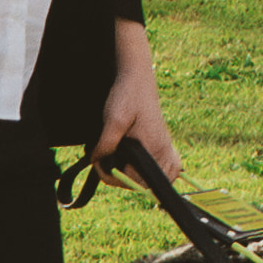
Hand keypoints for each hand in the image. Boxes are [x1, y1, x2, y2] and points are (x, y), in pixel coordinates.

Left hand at [98, 21, 181, 192]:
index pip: (138, 182)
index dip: (116, 178)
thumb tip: (97, 161)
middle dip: (122, 178)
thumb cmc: (127, 96)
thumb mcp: (113, 119)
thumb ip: (106, 144)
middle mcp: (164, 151)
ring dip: (134, 176)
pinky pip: (164, 167)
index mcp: (154, 147)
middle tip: (103, 161)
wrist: (137, 78)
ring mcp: (165, 147)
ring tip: (114, 163)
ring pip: (156, 178)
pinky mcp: (162, 143)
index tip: (100, 164)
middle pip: (145, 183)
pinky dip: (148, 171)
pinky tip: (133, 163)